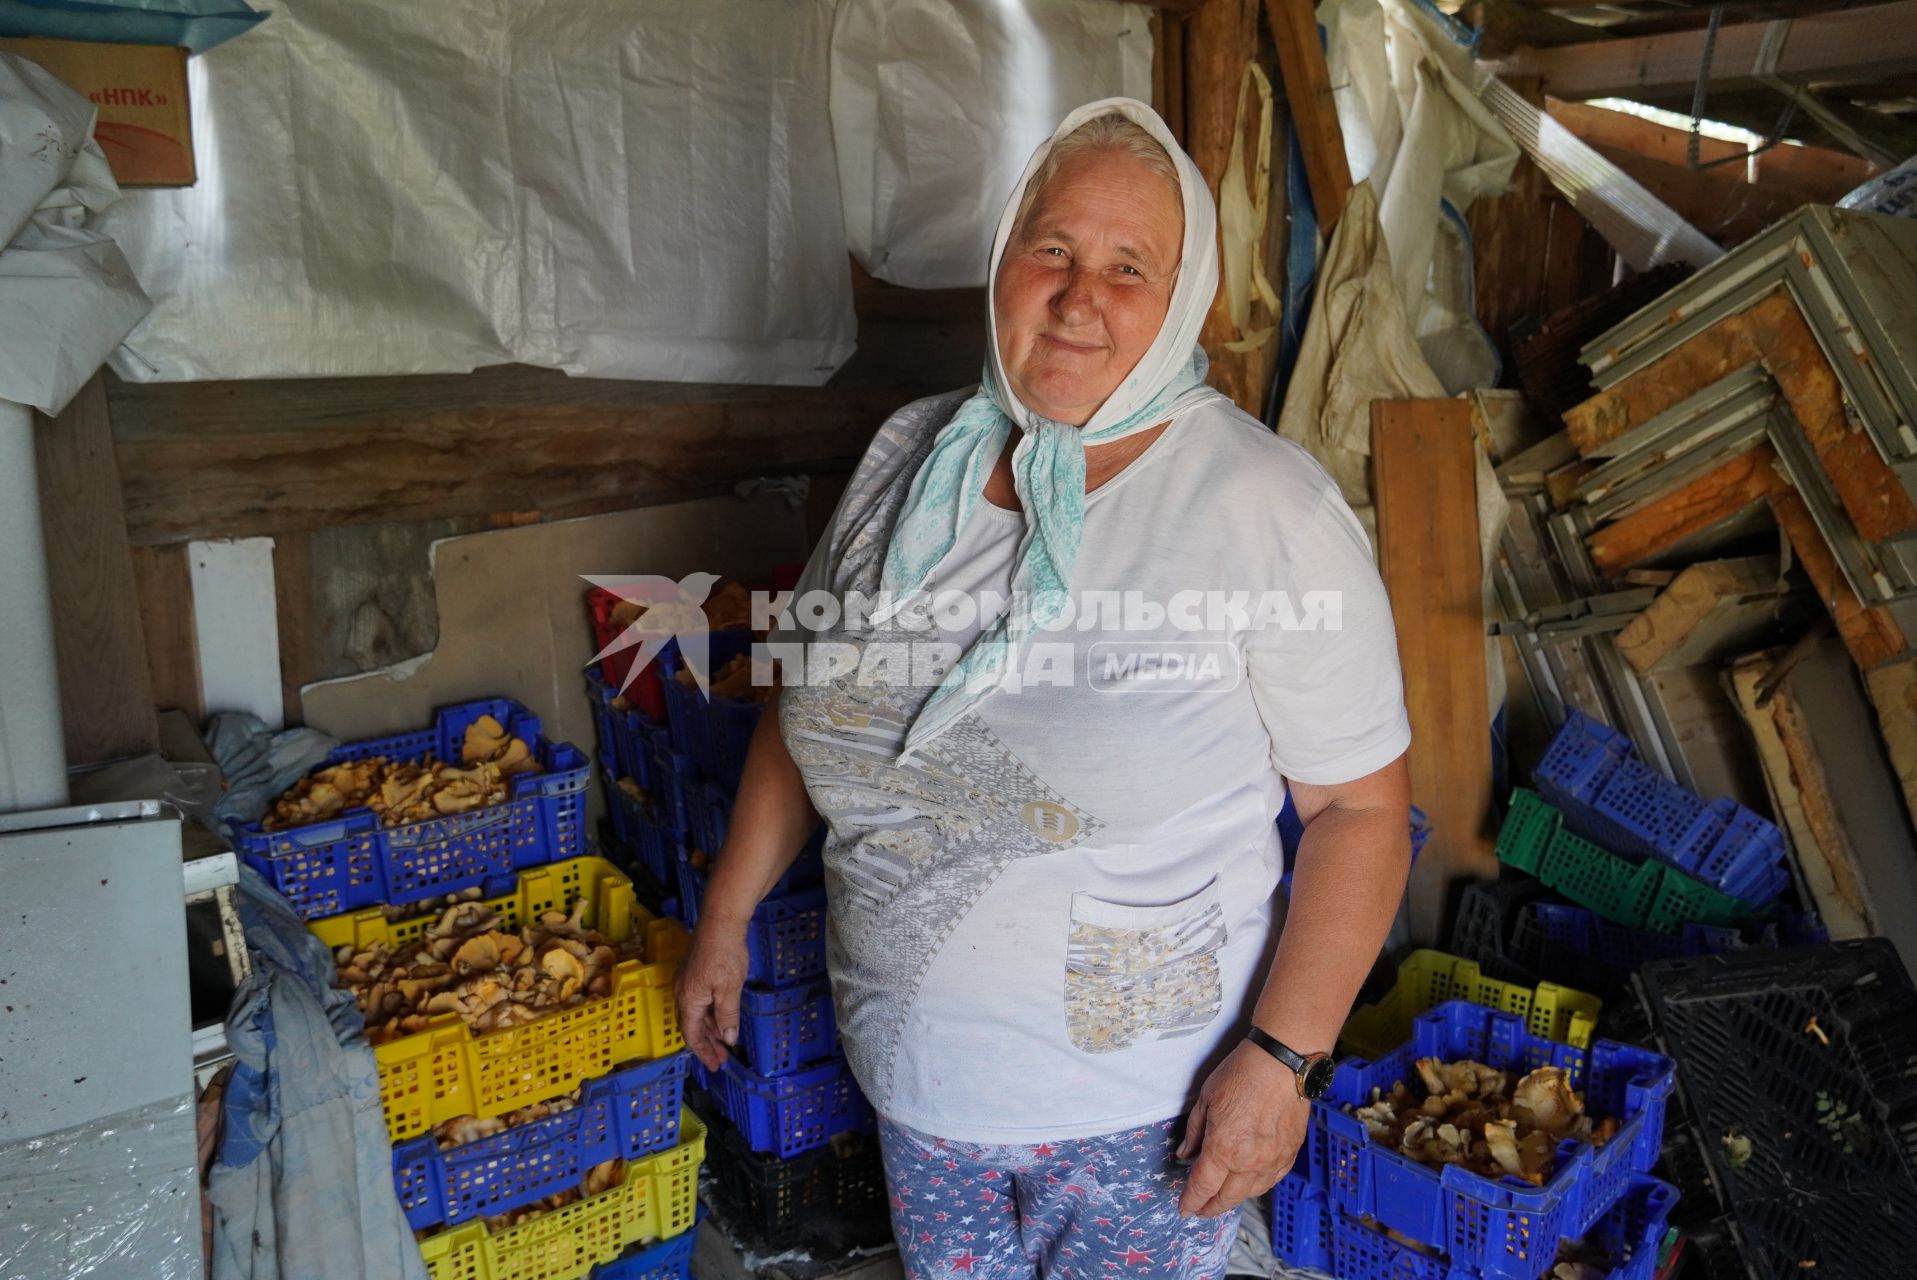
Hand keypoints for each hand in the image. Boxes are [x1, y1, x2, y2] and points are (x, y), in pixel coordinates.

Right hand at [673, 915, 749, 1071]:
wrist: (721, 921)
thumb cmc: (724, 954)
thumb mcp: (729, 989)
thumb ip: (728, 1015)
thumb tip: (728, 1039)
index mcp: (689, 1000)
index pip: (692, 1034)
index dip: (704, 1052)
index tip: (715, 1065)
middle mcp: (683, 992)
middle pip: (693, 1026)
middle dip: (708, 1044)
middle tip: (722, 1059)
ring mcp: (688, 981)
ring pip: (698, 1013)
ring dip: (711, 1030)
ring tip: (724, 1042)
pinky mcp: (696, 971)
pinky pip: (701, 1001)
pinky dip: (711, 1014)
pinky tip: (723, 1017)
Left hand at [1176, 1040, 1312, 1216]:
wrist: (1283, 1063)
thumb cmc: (1241, 1075)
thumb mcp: (1206, 1099)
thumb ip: (1195, 1132)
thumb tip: (1186, 1154)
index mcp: (1224, 1150)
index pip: (1203, 1187)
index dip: (1191, 1201)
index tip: (1184, 1208)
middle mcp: (1249, 1163)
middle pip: (1227, 1198)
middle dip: (1210, 1207)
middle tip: (1200, 1209)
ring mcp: (1273, 1161)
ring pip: (1250, 1193)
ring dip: (1233, 1199)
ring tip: (1222, 1197)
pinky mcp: (1290, 1154)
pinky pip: (1271, 1181)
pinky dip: (1256, 1187)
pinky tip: (1249, 1183)